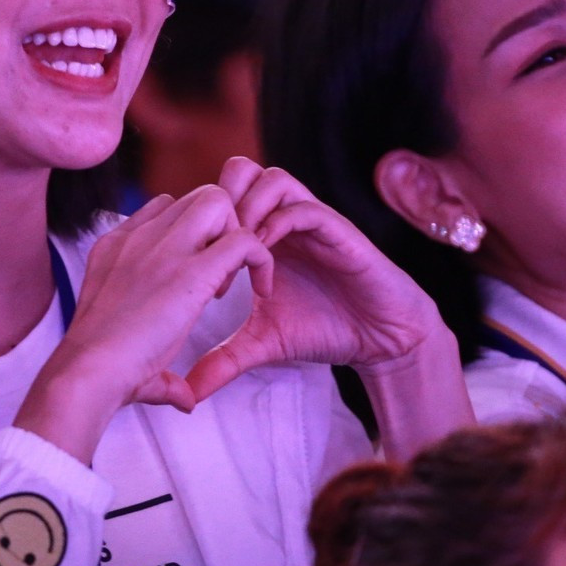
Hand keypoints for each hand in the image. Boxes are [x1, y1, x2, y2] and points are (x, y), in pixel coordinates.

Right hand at [18, 187, 270, 460]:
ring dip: (236, 235)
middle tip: (219, 277)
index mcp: (116, 248)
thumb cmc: (99, 370)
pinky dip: (260, 259)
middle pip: (194, 197)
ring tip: (232, 283)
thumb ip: (160, 367)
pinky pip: (244, 239)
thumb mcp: (122, 348)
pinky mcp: (190, 271)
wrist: (86, 371)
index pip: (162, 208)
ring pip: (218, 202)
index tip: (197, 278)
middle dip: (219, 227)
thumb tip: (184, 397)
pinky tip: (259, 292)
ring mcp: (163, 249)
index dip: (189, 235)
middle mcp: (139, 238)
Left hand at [184, 160, 445, 402]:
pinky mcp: (338, 231)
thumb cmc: (323, 329)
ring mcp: (311, 221)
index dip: (199, 225)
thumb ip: (223, 361)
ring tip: (236, 251)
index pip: (219, 197)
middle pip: (240, 171)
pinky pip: (304, 208)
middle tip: (210, 246)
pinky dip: (279, 224)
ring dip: (248, 209)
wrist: (379, 338)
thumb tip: (186, 394)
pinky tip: (265, 255)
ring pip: (272, 178)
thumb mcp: (262, 344)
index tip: (193, 271)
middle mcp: (283, 220)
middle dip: (220, 201)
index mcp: (260, 236)